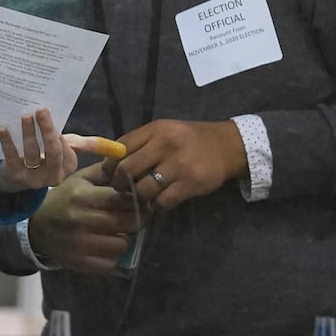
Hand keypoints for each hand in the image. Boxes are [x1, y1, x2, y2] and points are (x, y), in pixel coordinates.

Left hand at [0, 109, 80, 190]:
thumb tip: (109, 145)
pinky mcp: (15, 176)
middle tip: (41, 110)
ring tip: (25, 116)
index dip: (58, 134)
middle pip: (53, 152)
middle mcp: (53, 176)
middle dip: (48, 130)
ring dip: (28, 133)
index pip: (66, 150)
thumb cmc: (45, 158)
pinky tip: (3, 129)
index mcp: (68, 167)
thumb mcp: (65, 150)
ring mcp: (34, 178)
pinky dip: (7, 142)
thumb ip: (83, 144)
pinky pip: (12, 157)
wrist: (16, 177)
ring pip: (32, 153)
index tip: (49, 117)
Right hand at [26, 163, 141, 275]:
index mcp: (83, 196)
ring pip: (122, 245)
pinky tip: (106, 248)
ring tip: (118, 233)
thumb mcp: (80, 179)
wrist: (36, 227)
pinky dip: (112, 257)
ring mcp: (79, 243)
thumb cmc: (64, 200)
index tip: (142, 201)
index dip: (139, 201)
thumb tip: (131, 166)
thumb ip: (105, 172)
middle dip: (138, 220)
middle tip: (136, 218)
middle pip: (128, 222)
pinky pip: (109, 264)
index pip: (123, 199)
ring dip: (124, 239)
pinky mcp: (78, 262)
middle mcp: (80, 219)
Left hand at [108, 118, 247, 210]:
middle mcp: (165, 145)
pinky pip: (163, 201)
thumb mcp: (164, 131)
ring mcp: (179, 165)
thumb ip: (140, 143)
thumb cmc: (189, 139)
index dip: (109, 164)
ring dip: (138, 196)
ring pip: (143, 188)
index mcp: (155, 130)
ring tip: (141, 196)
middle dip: (119, 183)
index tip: (107, 174)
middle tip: (121, 189)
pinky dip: (156, 205)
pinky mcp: (191, 183)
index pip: (121, 147)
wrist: (227, 146)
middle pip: (127, 169)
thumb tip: (111, 162)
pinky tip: (159, 202)